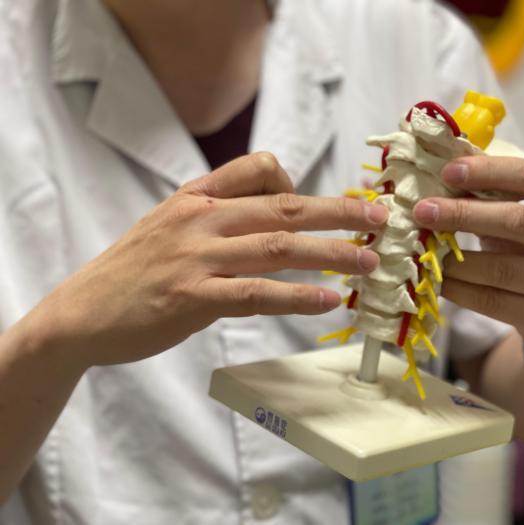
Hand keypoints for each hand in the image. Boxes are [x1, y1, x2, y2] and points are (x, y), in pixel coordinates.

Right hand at [32, 152, 386, 368]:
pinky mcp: (192, 297)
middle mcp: (201, 218)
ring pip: (278, 247)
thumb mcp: (171, 225)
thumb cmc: (134, 271)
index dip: (301, 181)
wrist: (81, 312)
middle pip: (284, 207)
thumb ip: (219, 215)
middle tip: (382, 220)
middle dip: (339, 212)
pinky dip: (298, 296)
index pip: (259, 167)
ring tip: (369, 262)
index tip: (329, 203)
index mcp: (197, 196)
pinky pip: (257, 293)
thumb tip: (274, 219)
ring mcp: (196, 256)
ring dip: (331, 253)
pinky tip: (329, 300)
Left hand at [413, 156, 523, 366]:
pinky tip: (440, 281)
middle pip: (519, 221)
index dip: (490, 172)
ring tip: (426, 251)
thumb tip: (444, 181)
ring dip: (457, 260)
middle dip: (464, 214)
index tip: (448, 172)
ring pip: (503, 270)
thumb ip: (499, 197)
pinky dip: (461, 291)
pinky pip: (496, 303)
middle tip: (424, 211)